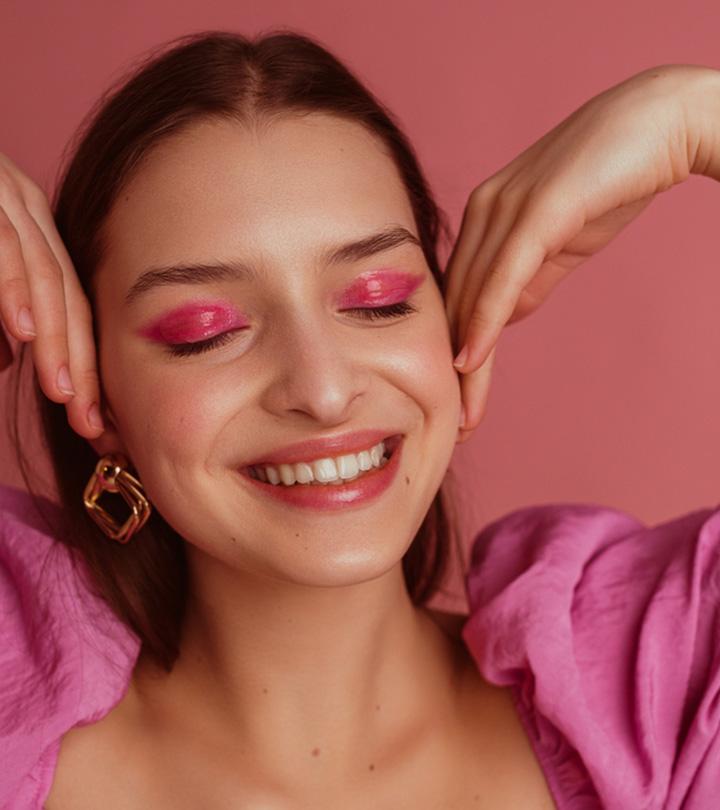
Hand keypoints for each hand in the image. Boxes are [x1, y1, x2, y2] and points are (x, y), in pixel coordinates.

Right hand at [0, 152, 102, 437]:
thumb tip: (9, 362)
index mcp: (31, 228)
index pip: (72, 307)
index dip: (86, 366)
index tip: (93, 421)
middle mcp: (25, 208)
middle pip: (68, 297)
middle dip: (82, 366)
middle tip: (91, 422)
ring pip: (42, 273)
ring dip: (54, 338)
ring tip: (63, 391)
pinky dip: (11, 287)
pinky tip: (22, 330)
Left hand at [443, 63, 717, 441]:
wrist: (662, 124)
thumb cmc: (611, 178)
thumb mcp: (561, 243)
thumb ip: (528, 278)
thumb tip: (503, 317)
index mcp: (486, 218)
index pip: (461, 294)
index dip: (455, 348)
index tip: (457, 398)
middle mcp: (484, 211)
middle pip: (458, 302)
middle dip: (453, 367)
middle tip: (453, 423)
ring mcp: (506, 207)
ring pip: (473, 297)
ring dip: (464, 359)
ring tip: (461, 411)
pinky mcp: (537, 210)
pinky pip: (502, 278)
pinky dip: (483, 322)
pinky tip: (469, 361)